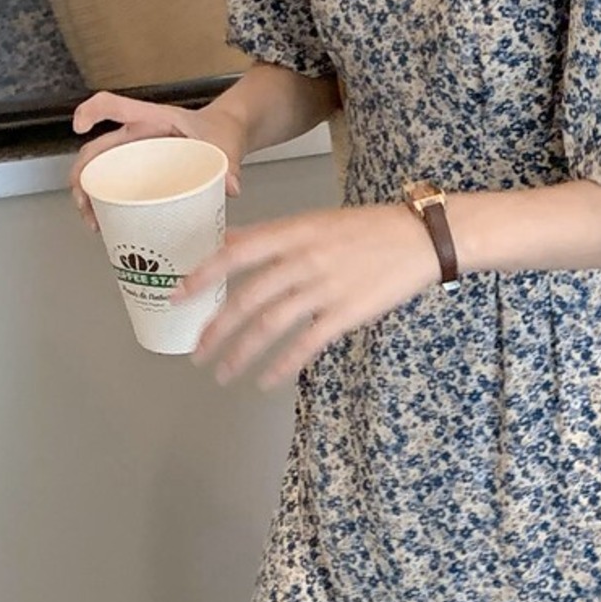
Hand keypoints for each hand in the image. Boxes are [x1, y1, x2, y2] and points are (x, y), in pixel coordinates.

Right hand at [69, 92, 249, 229]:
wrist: (227, 135)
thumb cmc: (219, 130)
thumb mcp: (225, 143)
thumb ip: (229, 163)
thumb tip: (231, 187)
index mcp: (153, 119)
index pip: (113, 106)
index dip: (91, 112)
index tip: (79, 127)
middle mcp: (138, 136)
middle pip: (97, 149)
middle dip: (82, 175)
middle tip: (84, 202)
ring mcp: (138, 155)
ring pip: (101, 170)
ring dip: (89, 194)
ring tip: (93, 221)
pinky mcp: (143, 173)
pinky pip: (119, 185)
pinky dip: (108, 203)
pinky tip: (110, 223)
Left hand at [176, 201, 441, 387]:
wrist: (421, 238)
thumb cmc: (369, 229)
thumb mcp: (315, 221)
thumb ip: (271, 235)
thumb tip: (229, 241)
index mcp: (293, 232)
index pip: (235, 254)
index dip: (203, 276)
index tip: (179, 296)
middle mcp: (303, 258)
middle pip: (247, 297)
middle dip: (216, 329)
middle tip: (197, 353)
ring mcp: (325, 287)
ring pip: (270, 325)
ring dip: (241, 353)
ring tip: (223, 373)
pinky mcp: (347, 313)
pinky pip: (306, 344)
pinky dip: (282, 365)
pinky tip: (266, 380)